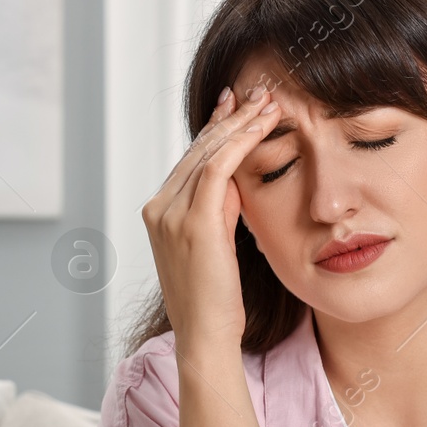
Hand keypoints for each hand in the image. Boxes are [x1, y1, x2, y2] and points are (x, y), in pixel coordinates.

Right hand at [140, 82, 281, 348]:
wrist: (205, 335)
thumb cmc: (215, 302)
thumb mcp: (215, 247)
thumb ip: (219, 212)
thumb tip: (234, 183)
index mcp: (159, 213)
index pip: (190, 160)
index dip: (215, 130)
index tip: (237, 106)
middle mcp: (158, 208)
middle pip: (197, 150)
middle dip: (229, 117)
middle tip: (258, 91)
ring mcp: (170, 213)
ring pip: (208, 152)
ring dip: (240, 122)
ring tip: (268, 101)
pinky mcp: (192, 221)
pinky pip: (217, 168)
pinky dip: (240, 141)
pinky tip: (261, 125)